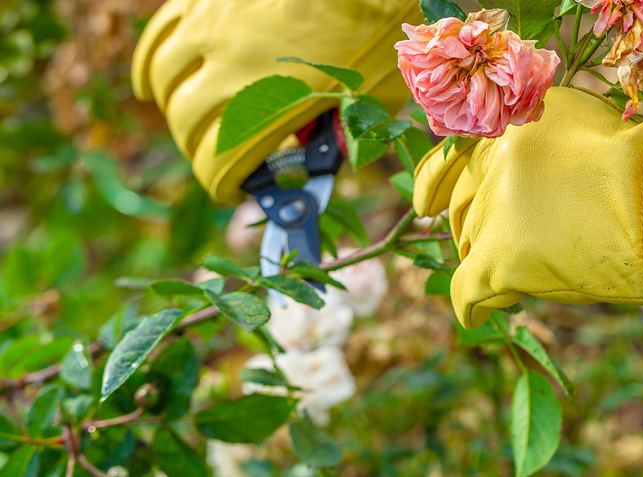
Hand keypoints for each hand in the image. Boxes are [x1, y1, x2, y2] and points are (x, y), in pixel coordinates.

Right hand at [132, 0, 420, 203]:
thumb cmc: (378, 32)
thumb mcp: (372, 99)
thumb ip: (342, 136)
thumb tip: (322, 162)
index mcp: (275, 100)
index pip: (221, 161)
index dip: (222, 184)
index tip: (232, 189)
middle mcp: (232, 64)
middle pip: (188, 124)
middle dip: (198, 150)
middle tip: (218, 158)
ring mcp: (213, 27)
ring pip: (166, 81)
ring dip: (174, 110)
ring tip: (190, 125)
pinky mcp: (206, 1)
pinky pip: (160, 36)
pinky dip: (150, 68)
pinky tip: (151, 87)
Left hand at [413, 87, 642, 353]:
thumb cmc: (642, 164)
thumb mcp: (585, 119)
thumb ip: (539, 130)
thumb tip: (516, 145)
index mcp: (511, 128)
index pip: (453, 159)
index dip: (436, 183)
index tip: (425, 202)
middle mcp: (494, 165)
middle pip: (464, 206)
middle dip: (477, 224)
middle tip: (502, 240)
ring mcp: (495, 212)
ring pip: (468, 244)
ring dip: (486, 257)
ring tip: (520, 267)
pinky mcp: (500, 259)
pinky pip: (467, 289)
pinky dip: (469, 302)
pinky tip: (473, 311)